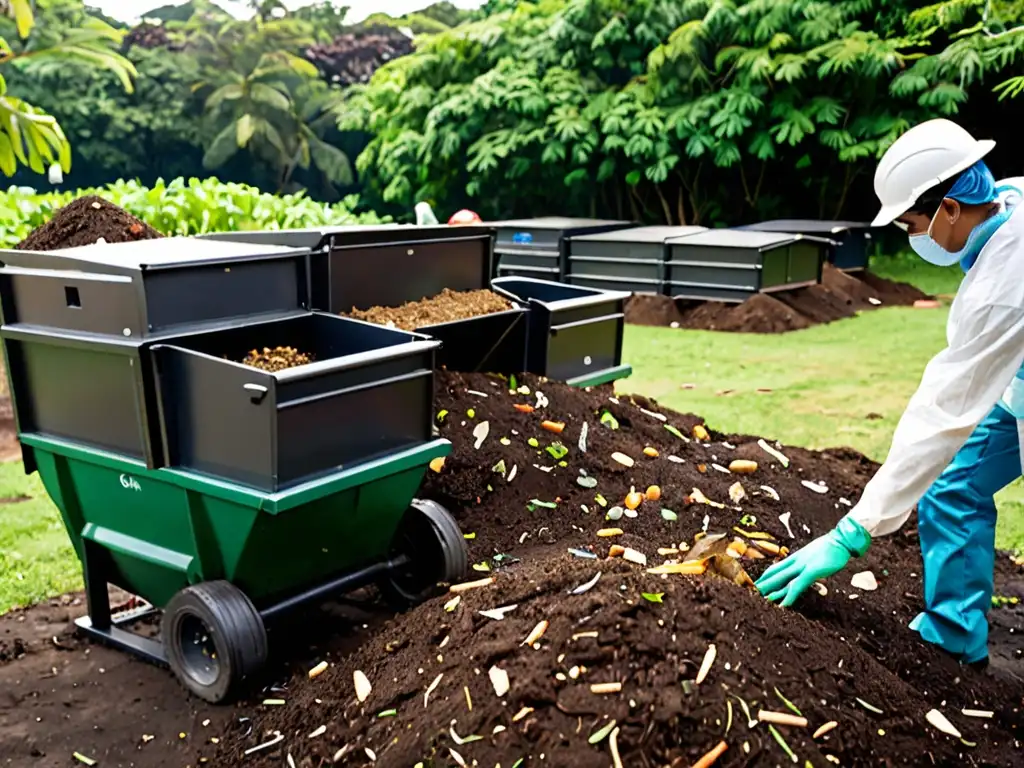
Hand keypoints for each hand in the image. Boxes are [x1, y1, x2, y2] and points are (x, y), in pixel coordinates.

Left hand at [755, 516, 870, 606]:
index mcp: (797, 557)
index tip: (756, 582)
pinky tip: (783, 604)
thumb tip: (807, 569)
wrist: (842, 539)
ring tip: (760, 598)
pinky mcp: (812, 571)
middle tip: (750, 592)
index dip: (766, 576)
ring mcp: (803, 566)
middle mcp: (796, 561)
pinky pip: (798, 585)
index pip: (776, 568)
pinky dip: (790, 596)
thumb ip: (809, 562)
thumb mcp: (816, 554)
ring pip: (782, 580)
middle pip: (775, 574)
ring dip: (771, 590)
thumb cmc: (832, 547)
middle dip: (763, 584)